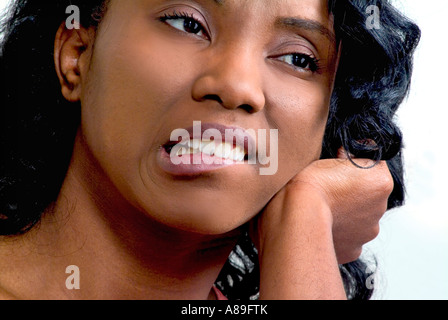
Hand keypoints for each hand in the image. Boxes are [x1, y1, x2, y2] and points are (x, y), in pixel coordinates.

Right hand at [252, 151, 392, 298]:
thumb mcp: (329, 155)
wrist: (297, 217)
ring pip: (358, 218)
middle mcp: (379, 208)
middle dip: (351, 191)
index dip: (352, 163)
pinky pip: (347, 238)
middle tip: (327, 188)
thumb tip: (345, 156)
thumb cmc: (310, 185)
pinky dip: (336, 231)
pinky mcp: (352, 250)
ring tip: (321, 208)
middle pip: (367, 195)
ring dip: (345, 213)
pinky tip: (321, 224)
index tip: (336, 164)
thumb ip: (346, 157)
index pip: (373, 166)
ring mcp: (366, 232)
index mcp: (380, 182)